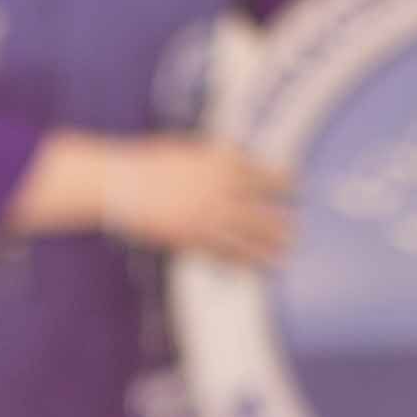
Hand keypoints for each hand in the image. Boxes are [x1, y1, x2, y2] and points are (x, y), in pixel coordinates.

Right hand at [93, 136, 291, 267]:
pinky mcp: (193, 239)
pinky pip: (223, 253)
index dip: (284, 182)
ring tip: (283, 254)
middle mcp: (221, 191)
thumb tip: (241, 165)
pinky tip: (250, 266)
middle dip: (280, 223)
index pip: (265, 175)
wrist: (121, 184)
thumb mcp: (191, 150)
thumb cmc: (151, 163)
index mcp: (222, 163)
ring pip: (248, 236)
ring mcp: (208, 217)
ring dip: (268, 247)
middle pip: (261, 211)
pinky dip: (239, 261)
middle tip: (294, 231)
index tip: (295, 186)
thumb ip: (219, 159)